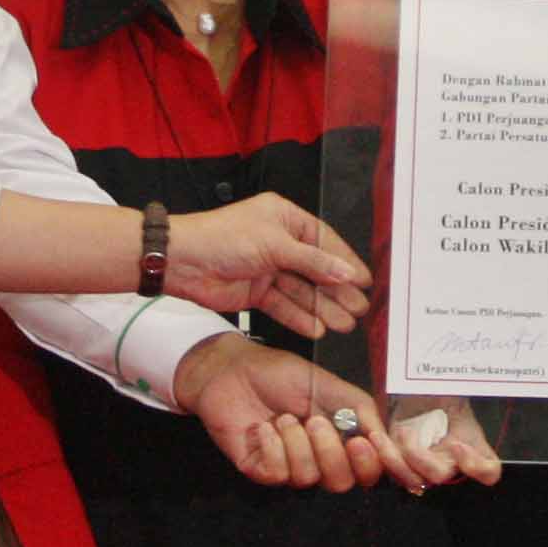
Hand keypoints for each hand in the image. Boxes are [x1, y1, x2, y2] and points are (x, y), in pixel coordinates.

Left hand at [159, 195, 373, 336]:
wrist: (182, 261)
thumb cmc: (223, 238)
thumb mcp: (275, 245)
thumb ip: (313, 262)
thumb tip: (346, 272)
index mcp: (284, 218)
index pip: (324, 241)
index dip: (345, 261)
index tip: (365, 280)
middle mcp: (278, 242)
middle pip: (315, 269)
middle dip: (337, 289)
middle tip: (360, 308)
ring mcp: (267, 268)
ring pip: (301, 290)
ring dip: (322, 307)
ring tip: (345, 323)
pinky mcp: (255, 292)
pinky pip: (283, 305)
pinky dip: (299, 317)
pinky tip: (317, 327)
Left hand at [173, 337, 398, 492]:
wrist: (232, 370)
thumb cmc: (280, 374)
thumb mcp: (329, 384)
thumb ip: (360, 409)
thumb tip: (386, 439)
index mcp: (340, 438)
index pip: (367, 468)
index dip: (372, 464)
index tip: (365, 442)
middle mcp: (317, 458)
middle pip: (342, 482)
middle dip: (332, 453)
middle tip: (316, 421)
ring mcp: (288, 466)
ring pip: (309, 478)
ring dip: (297, 444)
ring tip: (284, 417)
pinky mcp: (260, 469)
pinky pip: (277, 474)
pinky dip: (273, 447)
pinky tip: (263, 428)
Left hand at [389, 395, 504, 486]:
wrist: (416, 388)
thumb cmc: (441, 387)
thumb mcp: (455, 390)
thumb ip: (458, 396)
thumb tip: (460, 384)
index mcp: (473, 445)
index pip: (489, 471)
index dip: (476, 467)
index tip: (457, 445)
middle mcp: (451, 461)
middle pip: (440, 475)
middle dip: (422, 459)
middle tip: (408, 433)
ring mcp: (425, 465)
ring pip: (413, 480)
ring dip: (398, 459)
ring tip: (394, 431)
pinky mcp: (403, 462)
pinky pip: (394, 470)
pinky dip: (385, 454)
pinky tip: (378, 437)